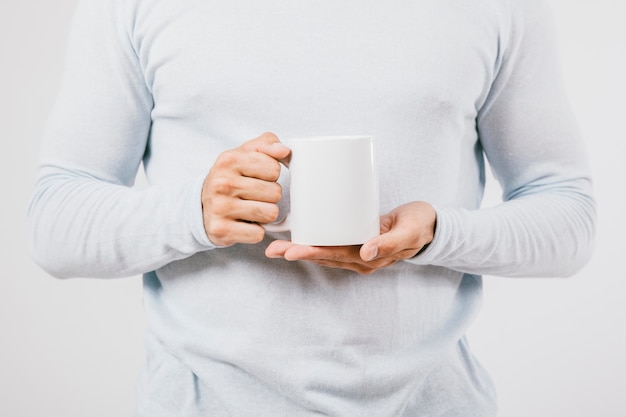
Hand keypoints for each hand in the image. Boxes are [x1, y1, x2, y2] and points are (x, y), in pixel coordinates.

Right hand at [202, 132, 290, 245]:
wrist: (201, 207)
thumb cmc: (230, 178)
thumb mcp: (244, 154)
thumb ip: (267, 144)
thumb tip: (284, 150)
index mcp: (229, 160)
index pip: (274, 168)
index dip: (271, 175)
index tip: (258, 177)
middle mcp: (222, 183)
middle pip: (275, 192)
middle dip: (269, 196)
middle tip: (253, 196)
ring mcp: (220, 207)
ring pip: (270, 213)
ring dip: (265, 214)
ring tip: (250, 208)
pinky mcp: (221, 230)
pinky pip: (258, 234)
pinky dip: (255, 231)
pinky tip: (244, 223)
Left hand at [265, 201, 436, 273]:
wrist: (430, 226)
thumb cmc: (420, 226)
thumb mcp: (409, 232)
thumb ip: (390, 243)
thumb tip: (366, 253)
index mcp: (370, 258)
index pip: (335, 256)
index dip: (312, 253)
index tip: (291, 250)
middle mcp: (360, 259)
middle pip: (323, 257)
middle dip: (298, 253)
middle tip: (273, 249)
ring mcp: (357, 252)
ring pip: (324, 253)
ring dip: (300, 250)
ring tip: (276, 246)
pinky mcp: (357, 242)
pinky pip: (331, 245)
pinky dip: (314, 242)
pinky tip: (298, 237)